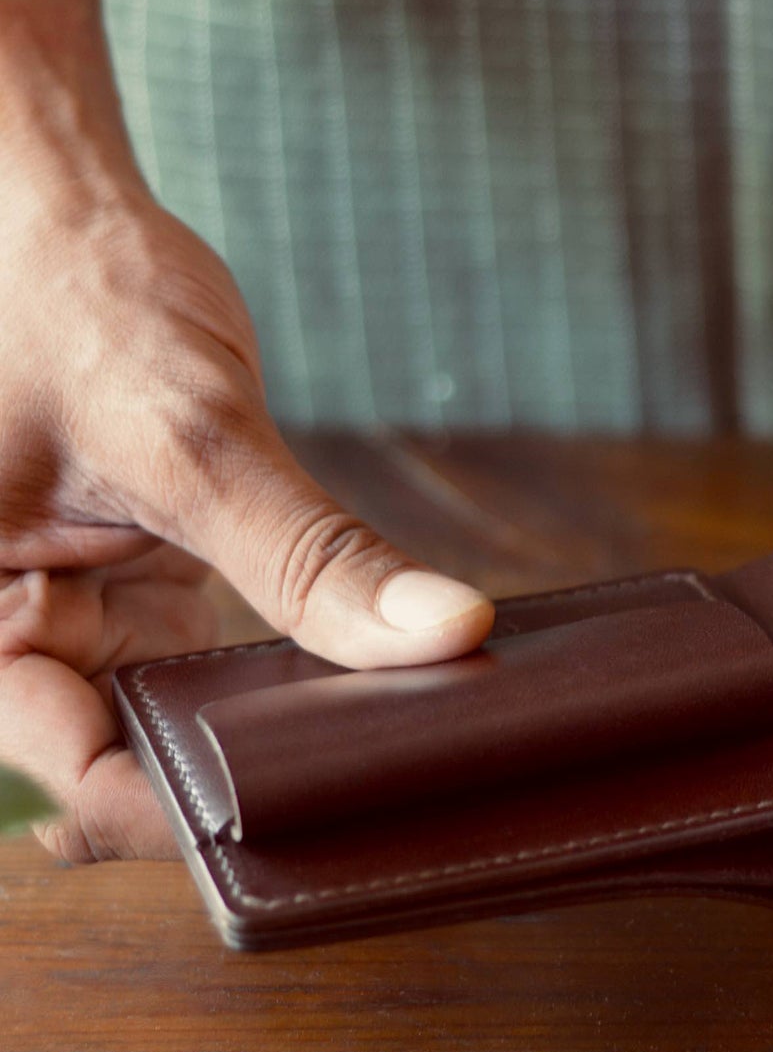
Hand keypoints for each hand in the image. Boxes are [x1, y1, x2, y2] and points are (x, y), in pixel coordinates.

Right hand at [0, 21, 493, 861]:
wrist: (84, 243)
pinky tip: (377, 683)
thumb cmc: (88, 312)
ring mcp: (89, 631)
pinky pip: (222, 672)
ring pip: (193, 728)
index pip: (82, 770)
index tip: (323, 808)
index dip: (194, 809)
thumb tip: (450, 632)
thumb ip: (314, 554)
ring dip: (287, 731)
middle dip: (255, 777)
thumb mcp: (197, 440)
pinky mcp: (147, 603)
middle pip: (140, 766)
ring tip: (397, 736)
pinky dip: (298, 679)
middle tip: (385, 782)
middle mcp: (24, 644)